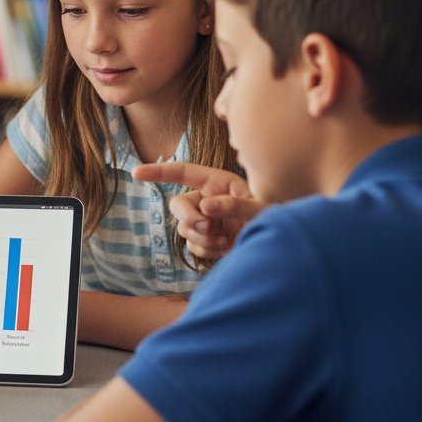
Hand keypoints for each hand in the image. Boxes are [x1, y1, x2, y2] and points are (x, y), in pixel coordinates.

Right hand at [133, 162, 268, 259]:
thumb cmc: (278, 218)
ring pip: (184, 229)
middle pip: (178, 205)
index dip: (158, 171)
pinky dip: (206, 250)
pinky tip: (226, 248)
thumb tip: (206, 206)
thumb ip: (234, 204)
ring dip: (203, 238)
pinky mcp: (209, 241)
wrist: (285, 248)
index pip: (182, 172)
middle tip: (210, 228)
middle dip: (189, 218)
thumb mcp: (261, 207)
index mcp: (217, 182)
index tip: (136, 174)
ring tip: (226, 240)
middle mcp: (208, 199)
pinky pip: (193, 246)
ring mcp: (207, 221)